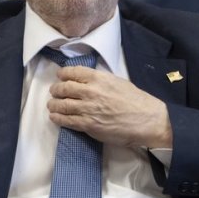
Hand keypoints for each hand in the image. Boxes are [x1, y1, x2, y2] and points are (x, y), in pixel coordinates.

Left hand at [48, 66, 172, 148]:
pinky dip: (58, 118)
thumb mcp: (118, 82)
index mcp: (99, 78)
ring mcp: (88, 109)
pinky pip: (67, 121)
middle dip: (56, 90)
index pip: (73, 72)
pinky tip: (55, 117)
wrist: (146, 120)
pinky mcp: (88, 125)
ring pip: (62, 105)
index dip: (63, 74)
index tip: (60, 76)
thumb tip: (88, 82)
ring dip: (54, 104)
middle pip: (64, 88)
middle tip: (54, 92)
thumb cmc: (137, 101)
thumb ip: (101, 81)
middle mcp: (90, 92)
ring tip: (51, 105)